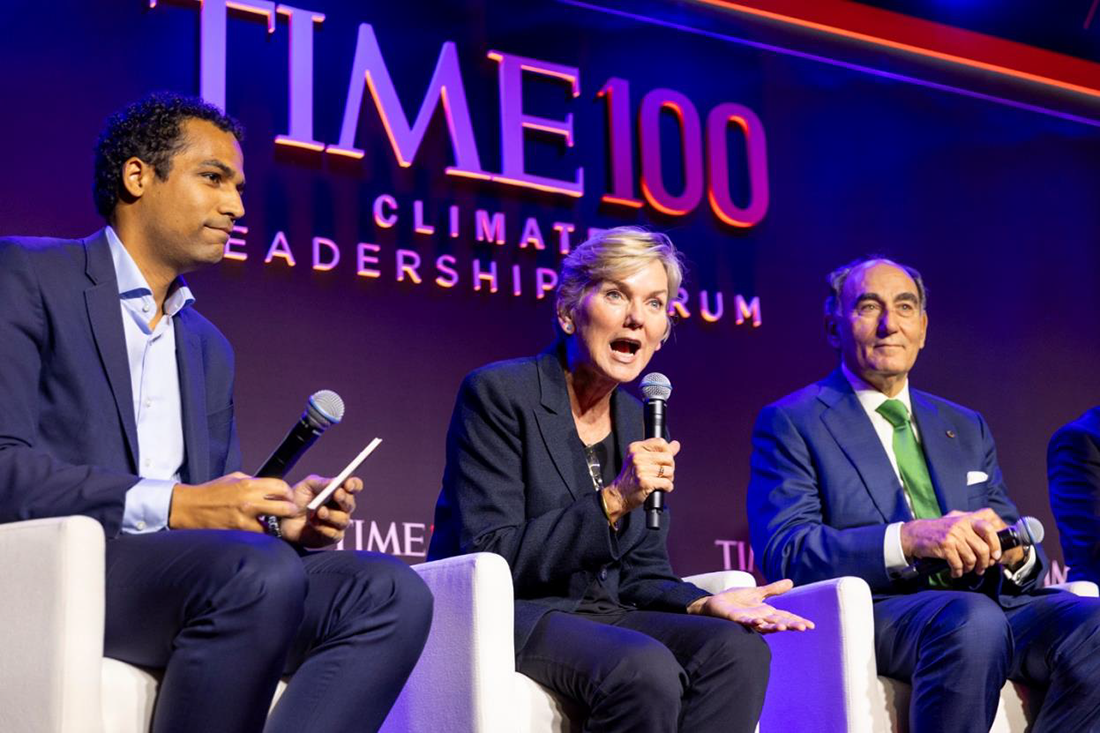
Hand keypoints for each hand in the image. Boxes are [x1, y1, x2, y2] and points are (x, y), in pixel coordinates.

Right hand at [169, 472, 297, 530]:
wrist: (188, 507)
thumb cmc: (211, 492)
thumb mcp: (234, 478)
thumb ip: (254, 482)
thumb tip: (271, 487)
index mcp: (248, 485)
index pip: (281, 487)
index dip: (288, 493)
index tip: (288, 497)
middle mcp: (249, 502)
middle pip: (284, 507)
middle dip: (291, 510)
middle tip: (290, 512)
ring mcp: (244, 520)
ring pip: (274, 526)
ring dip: (277, 525)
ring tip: (276, 523)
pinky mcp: (238, 533)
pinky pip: (259, 535)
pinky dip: (263, 534)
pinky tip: (262, 530)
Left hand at [280, 474, 361, 547]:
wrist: (283, 520)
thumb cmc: (297, 500)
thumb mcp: (307, 486)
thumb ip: (321, 483)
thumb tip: (335, 482)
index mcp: (339, 491)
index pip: (354, 486)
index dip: (354, 485)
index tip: (348, 484)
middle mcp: (342, 507)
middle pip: (350, 503)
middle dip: (344, 499)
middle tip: (336, 494)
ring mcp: (338, 523)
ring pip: (343, 520)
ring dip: (332, 515)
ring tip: (320, 511)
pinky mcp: (331, 537)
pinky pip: (334, 534)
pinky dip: (324, 528)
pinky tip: (314, 524)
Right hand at [601, 438, 679, 524]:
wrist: (620, 495)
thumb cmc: (631, 478)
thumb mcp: (641, 460)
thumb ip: (659, 451)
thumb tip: (676, 444)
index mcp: (635, 448)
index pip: (661, 442)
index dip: (668, 452)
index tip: (664, 460)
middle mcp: (637, 456)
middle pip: (668, 457)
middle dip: (670, 467)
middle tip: (662, 474)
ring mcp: (640, 469)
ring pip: (669, 471)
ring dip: (669, 479)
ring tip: (660, 481)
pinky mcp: (644, 482)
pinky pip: (667, 483)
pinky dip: (667, 487)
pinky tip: (661, 488)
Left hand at [687, 579, 813, 632]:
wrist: (715, 603)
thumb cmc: (736, 600)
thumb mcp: (757, 592)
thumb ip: (773, 589)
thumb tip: (791, 582)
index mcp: (766, 612)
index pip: (785, 617)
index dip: (797, 620)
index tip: (811, 625)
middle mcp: (760, 618)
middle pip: (778, 622)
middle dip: (791, 625)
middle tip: (804, 628)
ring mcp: (749, 620)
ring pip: (764, 625)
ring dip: (774, 627)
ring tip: (785, 628)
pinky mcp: (737, 619)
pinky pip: (746, 622)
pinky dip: (752, 622)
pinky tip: (758, 621)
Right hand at [900, 508, 1019, 576]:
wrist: (914, 534)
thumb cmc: (937, 532)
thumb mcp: (955, 523)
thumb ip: (971, 528)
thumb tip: (993, 544)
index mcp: (966, 519)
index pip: (989, 528)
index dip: (996, 544)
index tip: (995, 555)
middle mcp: (961, 526)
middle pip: (983, 548)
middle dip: (984, 563)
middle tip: (980, 569)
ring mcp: (953, 535)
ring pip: (971, 558)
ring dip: (969, 569)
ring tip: (965, 570)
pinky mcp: (945, 546)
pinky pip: (958, 564)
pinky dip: (958, 571)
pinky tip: (955, 572)